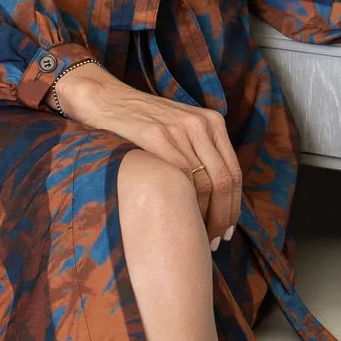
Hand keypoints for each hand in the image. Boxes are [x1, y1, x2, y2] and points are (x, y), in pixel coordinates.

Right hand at [53, 62, 241, 248]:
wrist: (105, 99)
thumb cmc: (141, 123)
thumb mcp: (180, 129)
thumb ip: (199, 153)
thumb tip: (217, 201)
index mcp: (212, 123)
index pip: (234, 173)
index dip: (234, 207)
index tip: (227, 231)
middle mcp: (200, 124)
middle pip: (225, 181)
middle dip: (223, 218)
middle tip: (214, 242)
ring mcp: (179, 128)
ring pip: (206, 183)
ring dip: (205, 217)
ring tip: (198, 238)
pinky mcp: (155, 135)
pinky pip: (180, 176)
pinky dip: (184, 203)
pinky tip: (178, 218)